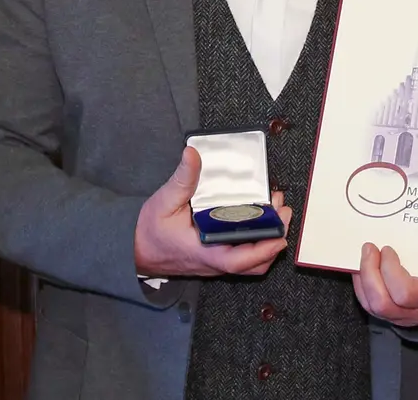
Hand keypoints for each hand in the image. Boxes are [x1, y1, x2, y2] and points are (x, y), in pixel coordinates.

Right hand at [134, 147, 294, 277]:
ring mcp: (216, 263)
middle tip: (283, 211)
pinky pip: (243, 257)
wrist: (135, 251)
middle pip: (254, 264)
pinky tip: (260, 220)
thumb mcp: (164, 201)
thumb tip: (192, 154)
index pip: (238, 260)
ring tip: (276, 213)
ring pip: (251, 264)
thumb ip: (182, 179)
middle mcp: (214, 262)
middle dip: (274, 240)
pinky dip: (257, 243)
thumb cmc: (149, 231)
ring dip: (268, 242)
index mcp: (203, 252)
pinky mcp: (216, 258)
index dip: (263, 250)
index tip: (281, 234)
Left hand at [352, 243, 417, 327]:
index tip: (387, 249)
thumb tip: (409, 226)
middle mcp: (415, 312)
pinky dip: (361, 285)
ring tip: (365, 255)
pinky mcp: (388, 316)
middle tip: (369, 249)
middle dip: (370, 273)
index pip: (405, 292)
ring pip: (372, 306)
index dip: (390, 271)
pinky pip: (368, 304)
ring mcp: (400, 317)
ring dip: (363, 278)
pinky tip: (362, 268)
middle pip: (383, 303)